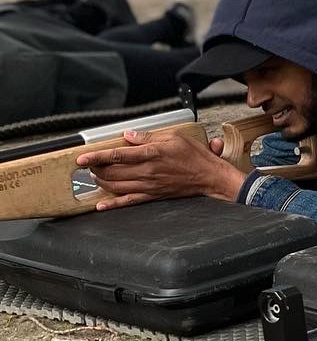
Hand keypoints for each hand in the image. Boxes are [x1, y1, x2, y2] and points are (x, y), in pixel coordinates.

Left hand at [75, 129, 247, 209]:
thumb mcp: (174, 137)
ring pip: (116, 186)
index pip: (116, 155)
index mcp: (151, 154)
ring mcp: (149, 186)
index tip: (82, 158)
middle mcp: (147, 171)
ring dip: (101, 182)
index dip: (96, 156)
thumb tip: (128, 136)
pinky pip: (128, 201)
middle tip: (90, 165)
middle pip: (112, 172)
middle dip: (96, 169)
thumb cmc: (195, 156)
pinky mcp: (152, 196)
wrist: (210, 177)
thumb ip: (148, 136)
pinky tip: (101, 204)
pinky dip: (112, 204)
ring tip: (96, 176)